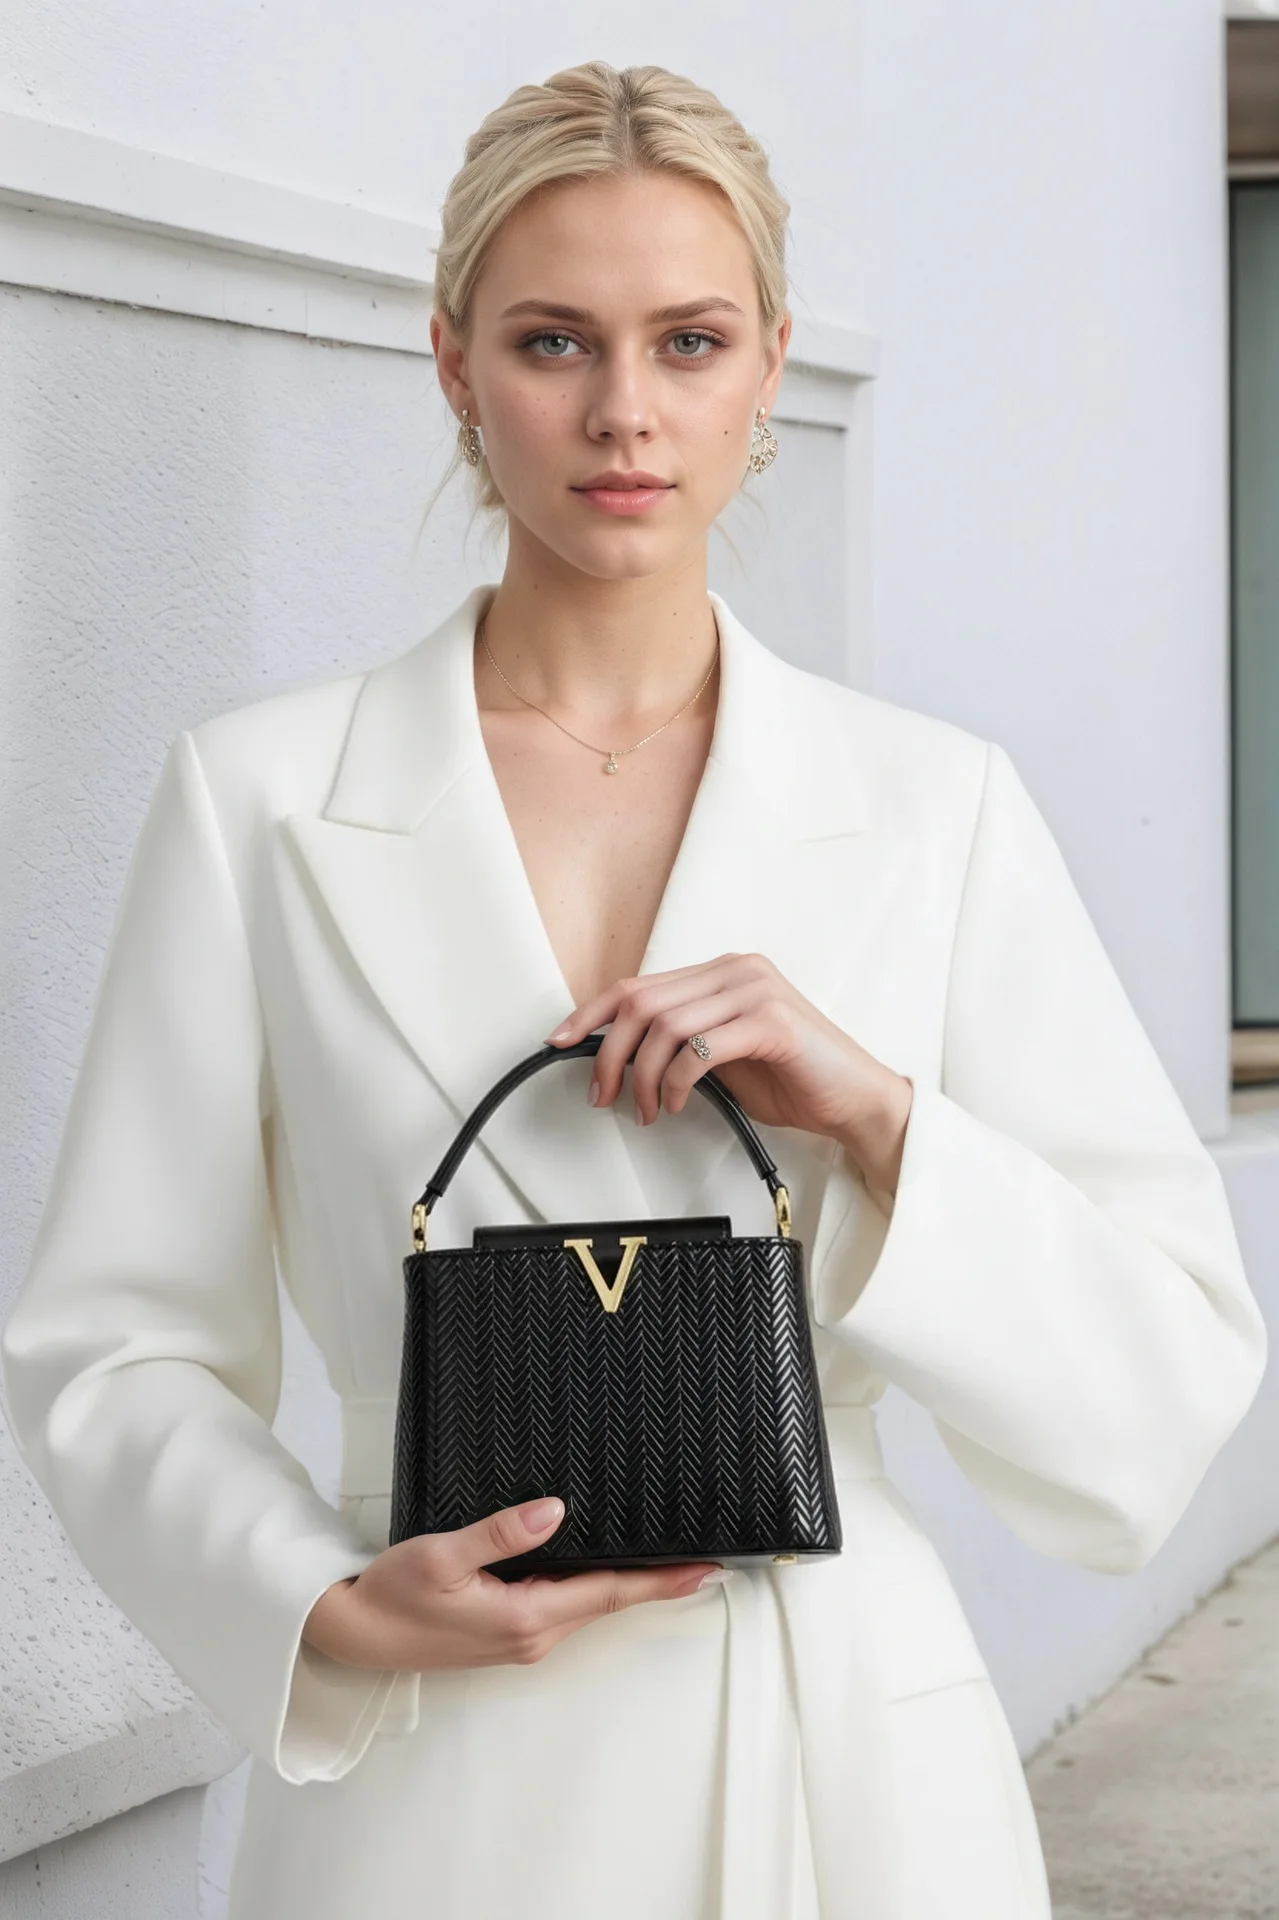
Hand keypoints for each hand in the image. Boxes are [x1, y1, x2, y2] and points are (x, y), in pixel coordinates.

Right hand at [302, 1496, 725, 1671]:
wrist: (356, 1634)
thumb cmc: (393, 1595)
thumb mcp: (443, 1554)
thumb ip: (502, 1532)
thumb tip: (554, 1509)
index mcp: (524, 1617)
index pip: (609, 1592)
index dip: (661, 1580)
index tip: (705, 1570)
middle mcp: (532, 1635)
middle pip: (608, 1601)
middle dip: (657, 1580)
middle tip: (703, 1557)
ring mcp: (521, 1638)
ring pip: (588, 1604)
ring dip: (627, 1583)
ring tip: (667, 1558)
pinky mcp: (508, 1632)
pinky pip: (564, 1605)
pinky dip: (592, 1586)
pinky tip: (602, 1565)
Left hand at [545, 952, 913, 1195]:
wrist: (856, 1100)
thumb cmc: (794, 1079)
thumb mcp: (723, 1056)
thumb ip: (681, 1044)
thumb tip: (619, 1056)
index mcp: (723, 972)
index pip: (638, 984)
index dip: (591, 1013)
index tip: (559, 1041)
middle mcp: (737, 971)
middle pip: (642, 1002)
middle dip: (609, 1053)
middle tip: (601, 1094)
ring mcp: (756, 992)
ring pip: (665, 1026)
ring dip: (641, 1077)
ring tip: (644, 1110)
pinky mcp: (772, 1023)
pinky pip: (699, 1050)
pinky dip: (674, 1082)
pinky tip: (673, 1104)